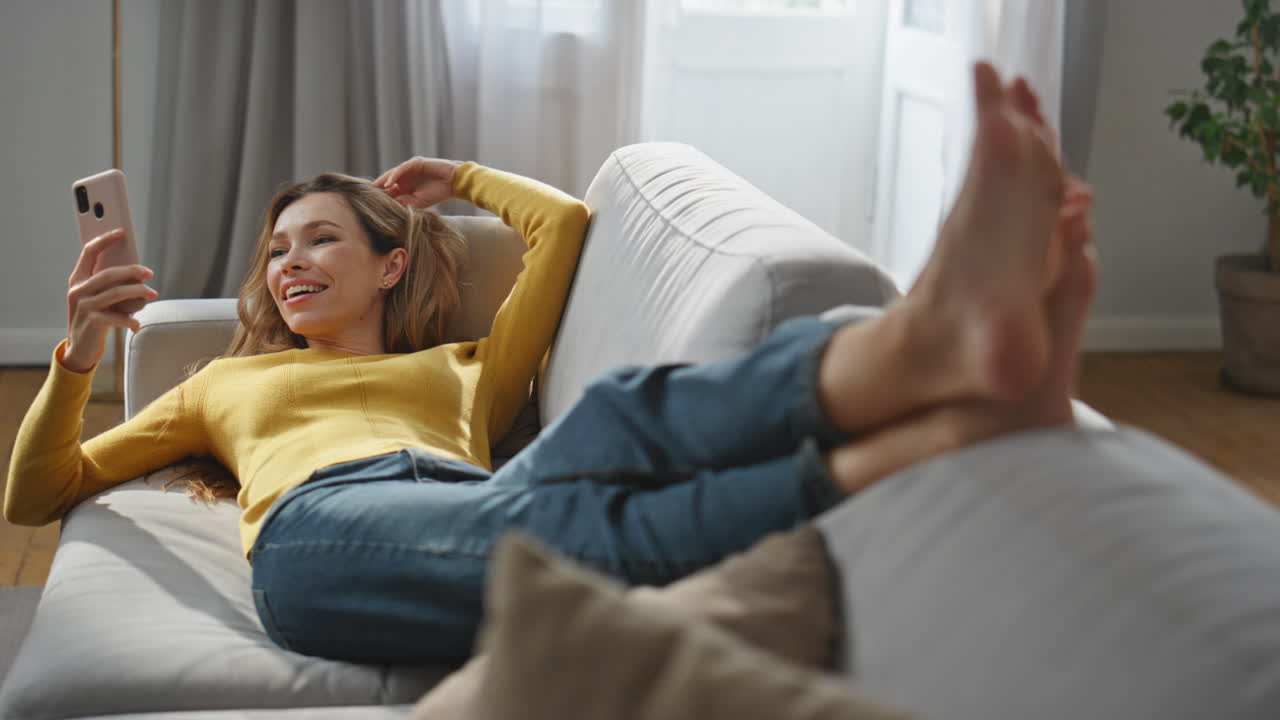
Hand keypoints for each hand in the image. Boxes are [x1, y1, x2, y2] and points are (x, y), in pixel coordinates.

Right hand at [62, 228, 158, 373]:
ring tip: (153, 294)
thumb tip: (135, 270)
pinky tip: (137, 324)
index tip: (121, 232)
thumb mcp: (95, 298)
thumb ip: (106, 284)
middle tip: (149, 272)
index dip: (105, 239)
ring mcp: (85, 306)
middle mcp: (78, 290)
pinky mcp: (94, 322)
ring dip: (139, 292)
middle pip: (109, 273)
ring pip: (117, 292)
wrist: (80, 349)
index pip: (88, 252)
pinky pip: (120, 316)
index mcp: (77, 279)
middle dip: (132, 271)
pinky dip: (132, 320)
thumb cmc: (93, 319)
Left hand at [373, 157, 460, 208]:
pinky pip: (401, 169)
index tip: (368, 203)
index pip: (388, 190)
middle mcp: (405, 176)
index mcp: (406, 186)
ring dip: (383, 182)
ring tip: (374, 191)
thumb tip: (387, 207)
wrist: (454, 183)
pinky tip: (389, 185)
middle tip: (364, 196)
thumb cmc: (439, 193)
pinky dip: (394, 176)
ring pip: (392, 174)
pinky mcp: (415, 162)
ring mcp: (409, 168)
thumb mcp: (418, 202)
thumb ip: (403, 203)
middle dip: (377, 188)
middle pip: (387, 181)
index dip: (379, 195)